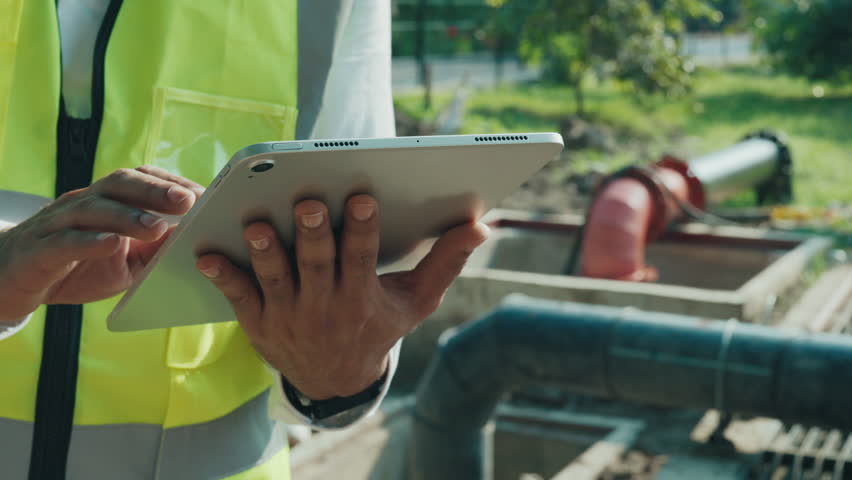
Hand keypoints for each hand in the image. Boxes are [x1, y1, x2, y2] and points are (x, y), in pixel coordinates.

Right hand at [0, 166, 203, 322]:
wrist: (11, 278)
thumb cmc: (77, 264)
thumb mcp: (126, 261)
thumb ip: (156, 250)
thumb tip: (196, 242)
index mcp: (108, 200)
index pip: (142, 179)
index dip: (171, 183)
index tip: (205, 194)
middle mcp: (85, 202)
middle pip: (121, 184)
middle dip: (157, 191)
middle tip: (189, 201)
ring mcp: (60, 223)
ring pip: (96, 209)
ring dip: (129, 216)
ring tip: (157, 226)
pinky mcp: (41, 249)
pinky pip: (65, 241)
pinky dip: (90, 241)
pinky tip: (113, 244)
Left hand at [196, 195, 488, 399]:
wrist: (335, 379)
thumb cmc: (379, 326)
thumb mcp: (416, 301)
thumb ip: (446, 261)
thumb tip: (480, 225)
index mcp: (362, 297)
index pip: (362, 259)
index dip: (361, 229)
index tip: (361, 197)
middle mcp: (325, 306)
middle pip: (317, 265)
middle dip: (313, 235)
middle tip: (306, 202)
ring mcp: (288, 315)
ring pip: (275, 279)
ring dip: (266, 252)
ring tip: (257, 224)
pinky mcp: (258, 322)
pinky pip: (238, 297)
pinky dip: (223, 277)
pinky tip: (204, 255)